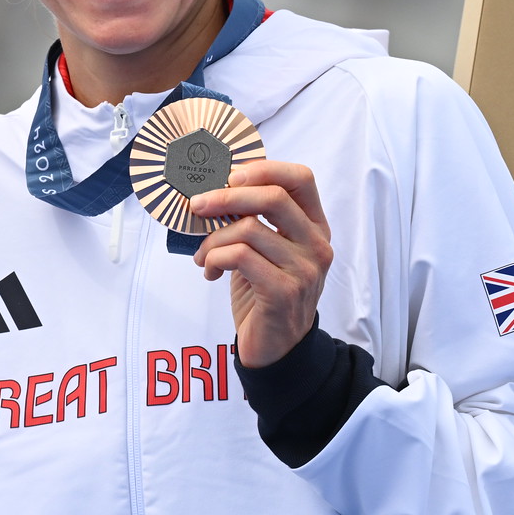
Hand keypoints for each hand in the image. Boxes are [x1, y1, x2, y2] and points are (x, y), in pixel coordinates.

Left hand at [187, 160, 331, 368]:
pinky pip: (238, 257)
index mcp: (314, 226)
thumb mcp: (264, 248)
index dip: (263, 169)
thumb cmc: (264, 290)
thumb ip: (253, 219)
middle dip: (226, 197)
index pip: (301, 178)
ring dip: (212, 240)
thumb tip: (212, 188)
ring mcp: (305, 269)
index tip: (228, 176)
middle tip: (196, 205)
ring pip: (248, 229)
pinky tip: (209, 272)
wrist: (275, 346)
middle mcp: (316, 244)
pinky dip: (213, 259)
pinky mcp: (284, 291)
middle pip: (273, 197)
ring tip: (203, 256)